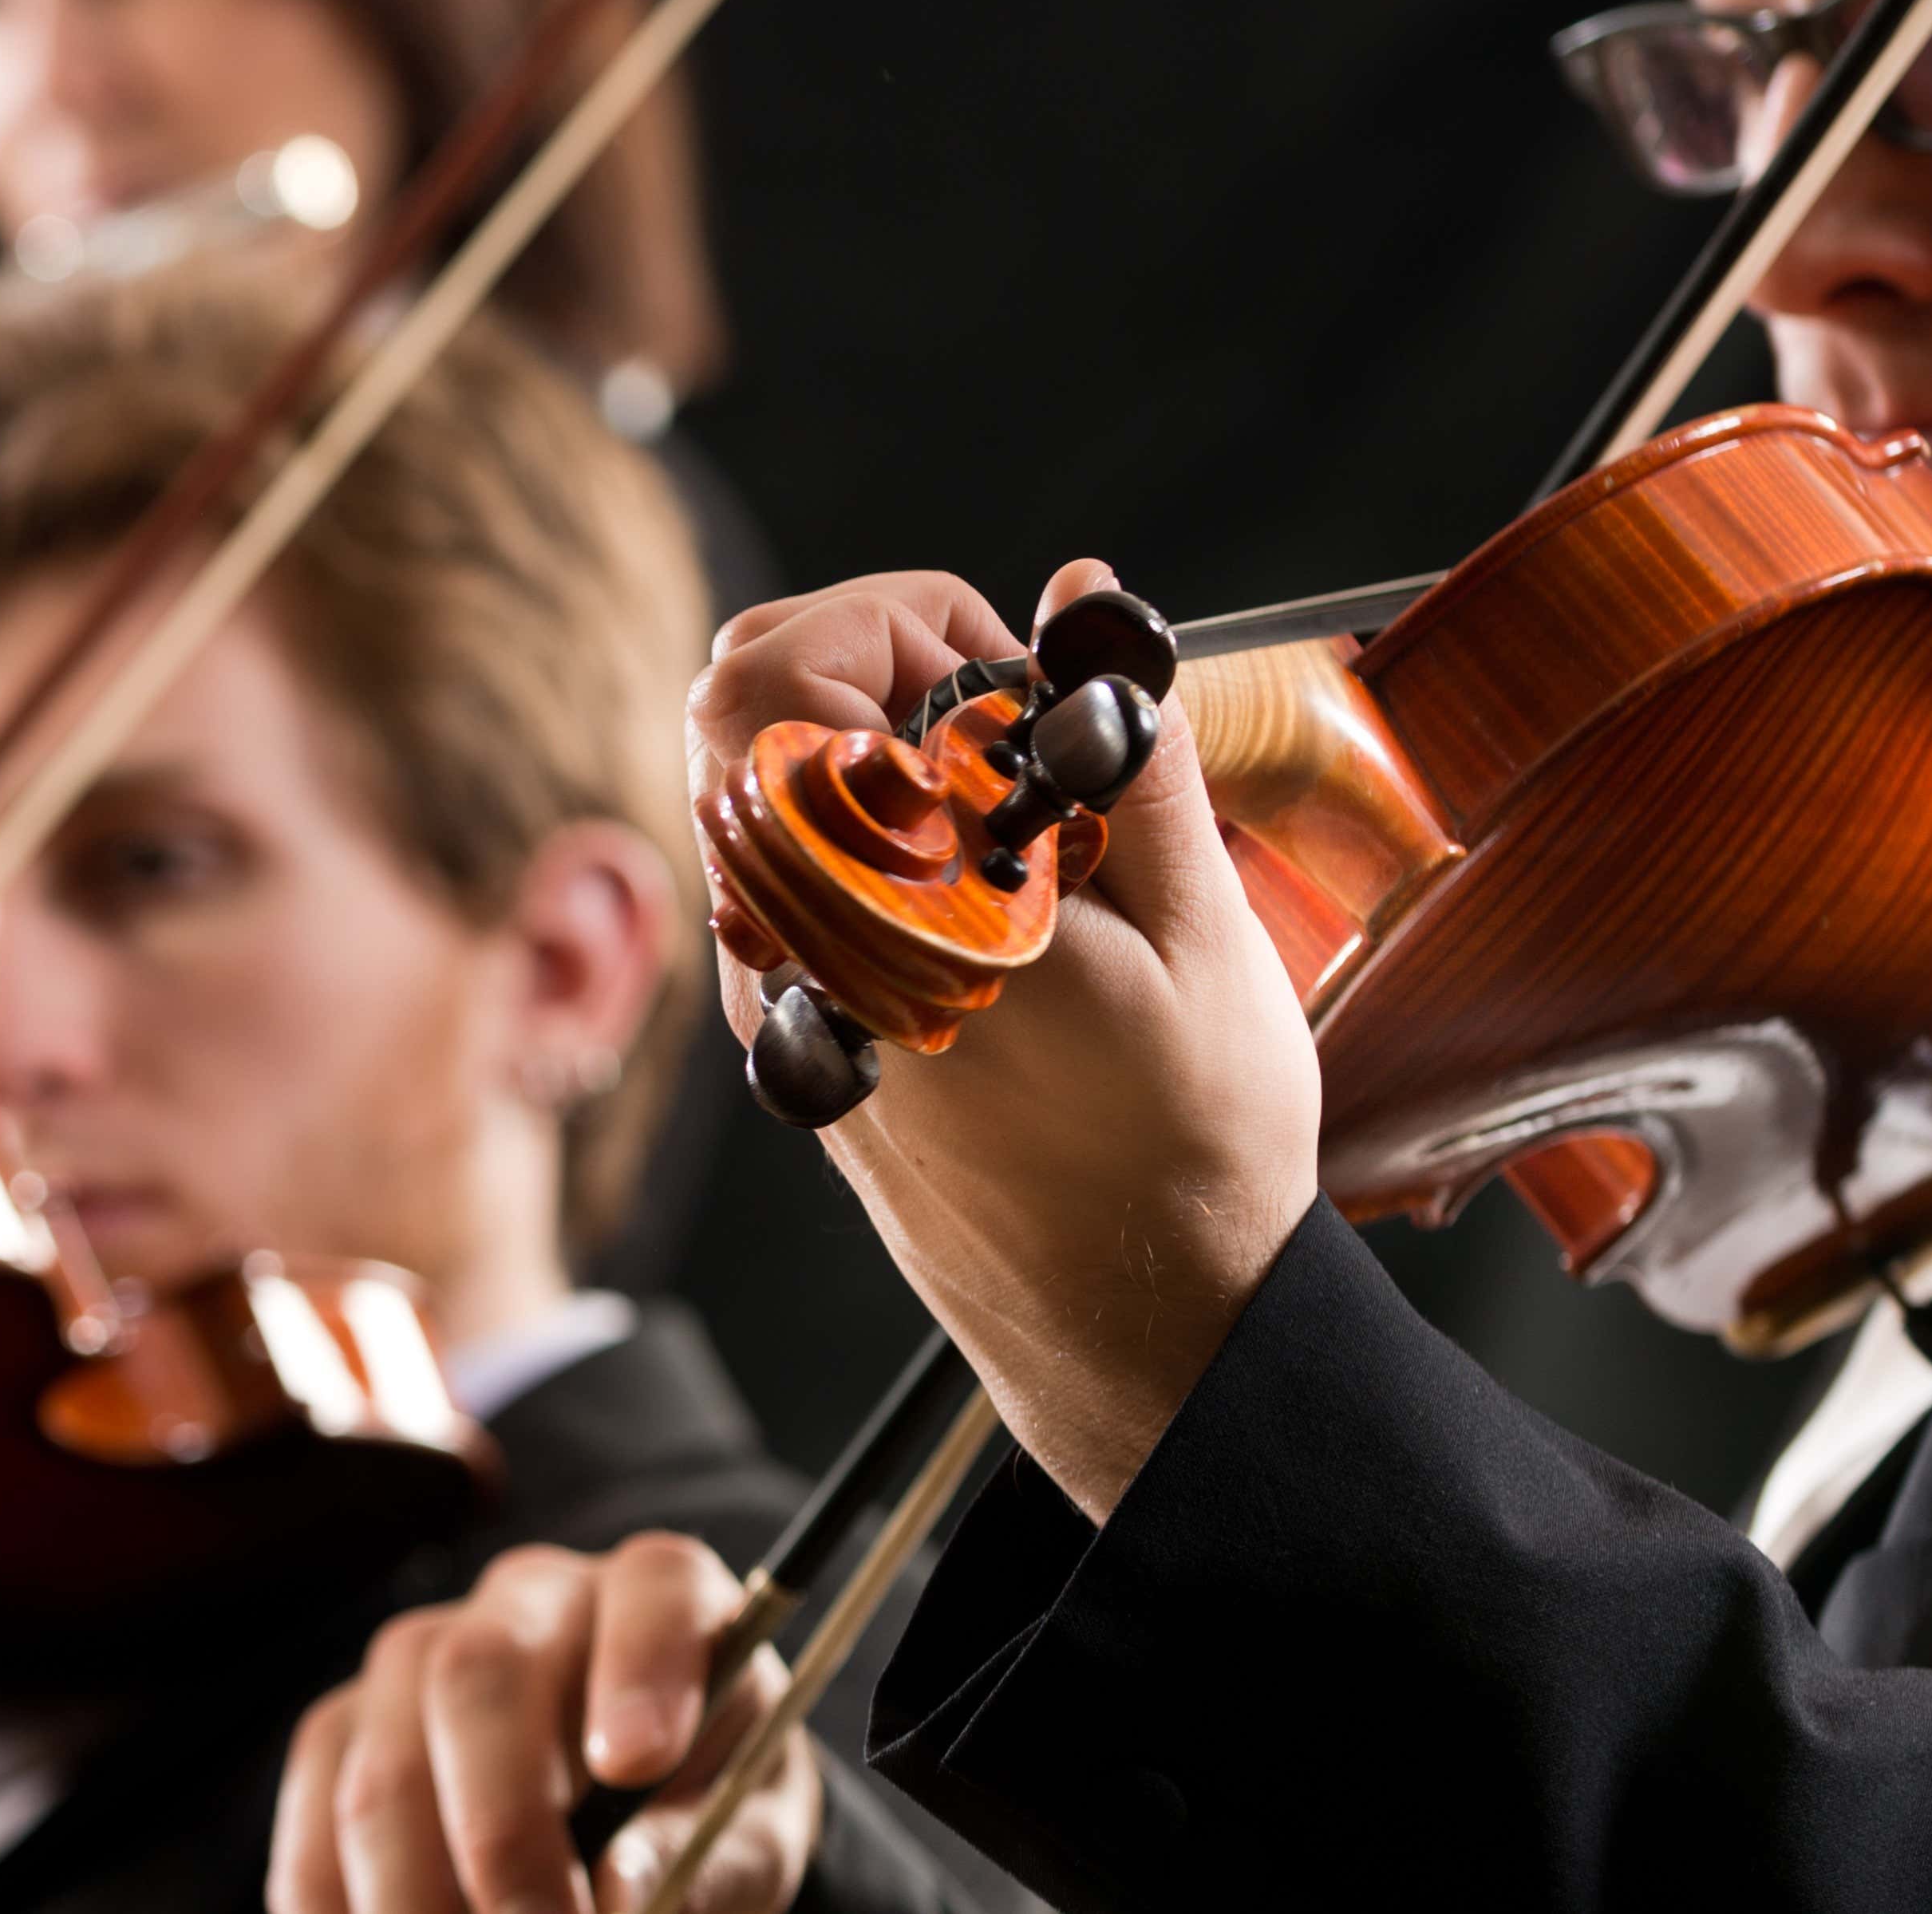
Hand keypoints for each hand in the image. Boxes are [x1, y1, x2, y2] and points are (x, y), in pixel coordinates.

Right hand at [274, 1533, 819, 1913]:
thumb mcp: (747, 1831)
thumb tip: (625, 1890)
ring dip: (415, 1897)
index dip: (640, 1666)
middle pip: (477, 1679)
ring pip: (381, 1769)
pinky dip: (338, 1905)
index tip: (636, 1761)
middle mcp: (527, 1602)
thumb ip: (707, 1856)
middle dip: (503, 1833)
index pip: (654, 1590)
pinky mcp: (343, 1729)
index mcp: (659, 1595)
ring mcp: (415, 1660)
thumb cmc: (701, 1805)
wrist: (634, 1793)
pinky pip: (314, 1817)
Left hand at [687, 561, 1321, 1515]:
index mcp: (881, 909)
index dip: (877, 623)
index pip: (760, 684)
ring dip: (864, 751)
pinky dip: (863, 835)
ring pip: (749, 799)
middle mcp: (790, 954)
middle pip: (731, 719)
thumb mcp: (1200, 927)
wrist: (1145, 1334)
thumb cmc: (1190, 1149)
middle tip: (1000, 716)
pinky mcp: (790, 1044)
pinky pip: (780, 883)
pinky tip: (986, 885)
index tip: (1001, 669)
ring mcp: (774, 1004)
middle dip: (861, 664)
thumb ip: (1126, 746)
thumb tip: (1081, 598)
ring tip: (1011, 808)